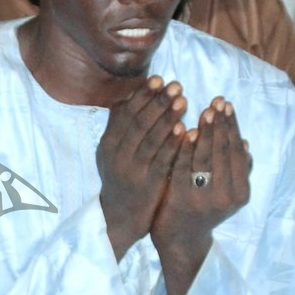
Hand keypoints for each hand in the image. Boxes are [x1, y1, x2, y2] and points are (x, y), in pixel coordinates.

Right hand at [97, 76, 185, 259]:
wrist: (119, 216)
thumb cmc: (121, 177)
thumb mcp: (113, 152)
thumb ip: (120, 127)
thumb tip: (130, 96)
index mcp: (108, 144)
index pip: (125, 113)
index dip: (142, 95)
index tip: (158, 79)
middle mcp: (116, 155)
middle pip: (139, 122)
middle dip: (158, 102)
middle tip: (176, 85)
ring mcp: (132, 170)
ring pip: (151, 139)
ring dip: (168, 118)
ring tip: (183, 100)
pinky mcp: (148, 183)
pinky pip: (163, 159)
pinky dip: (174, 143)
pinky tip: (186, 129)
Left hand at [151, 97, 250, 254]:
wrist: (180, 240)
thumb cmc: (205, 209)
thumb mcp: (228, 193)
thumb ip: (237, 171)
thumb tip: (245, 142)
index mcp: (240, 194)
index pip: (237, 152)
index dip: (232, 127)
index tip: (227, 106)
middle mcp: (226, 197)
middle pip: (223, 152)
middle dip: (220, 123)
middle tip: (217, 101)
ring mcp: (203, 198)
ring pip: (205, 157)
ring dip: (205, 131)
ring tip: (205, 111)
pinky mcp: (181, 198)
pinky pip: (183, 166)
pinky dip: (185, 147)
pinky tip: (185, 130)